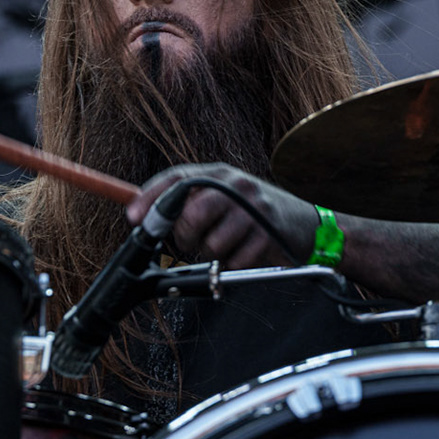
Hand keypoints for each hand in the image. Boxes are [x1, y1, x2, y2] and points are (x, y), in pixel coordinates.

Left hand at [125, 164, 319, 269]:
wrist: (306, 224)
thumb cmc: (252, 214)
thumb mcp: (221, 198)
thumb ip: (186, 203)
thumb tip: (143, 217)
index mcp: (218, 175)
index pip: (176, 179)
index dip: (150, 198)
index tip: (132, 217)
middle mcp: (235, 186)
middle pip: (191, 214)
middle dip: (185, 236)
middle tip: (194, 239)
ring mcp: (253, 209)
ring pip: (210, 243)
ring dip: (212, 253)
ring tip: (226, 243)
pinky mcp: (268, 234)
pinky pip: (233, 260)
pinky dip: (232, 263)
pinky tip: (243, 252)